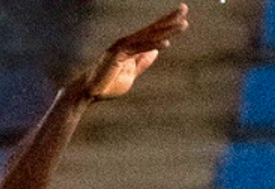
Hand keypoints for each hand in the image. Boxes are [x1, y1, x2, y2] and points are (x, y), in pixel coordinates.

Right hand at [70, 4, 188, 100]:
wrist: (90, 92)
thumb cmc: (107, 84)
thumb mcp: (131, 74)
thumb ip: (142, 62)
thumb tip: (155, 51)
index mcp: (131, 47)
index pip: (152, 33)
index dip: (167, 24)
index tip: (182, 16)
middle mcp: (127, 43)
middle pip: (152, 29)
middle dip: (169, 20)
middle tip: (184, 9)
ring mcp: (122, 47)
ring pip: (148, 37)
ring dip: (166, 31)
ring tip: (182, 25)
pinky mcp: (117, 55)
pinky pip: (138, 49)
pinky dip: (152, 45)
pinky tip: (166, 43)